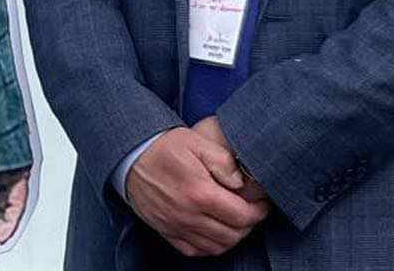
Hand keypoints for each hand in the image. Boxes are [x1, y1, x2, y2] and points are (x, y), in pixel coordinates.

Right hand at [123, 126, 269, 257]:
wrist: (131, 154)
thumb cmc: (165, 146)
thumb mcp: (198, 143)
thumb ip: (224, 162)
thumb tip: (242, 183)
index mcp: (200, 193)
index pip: (241, 216)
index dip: (258, 212)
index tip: (262, 205)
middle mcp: (188, 215)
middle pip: (232, 235)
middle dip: (248, 226)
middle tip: (251, 212)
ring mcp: (176, 226)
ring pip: (215, 247)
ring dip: (231, 238)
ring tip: (235, 222)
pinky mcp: (165, 230)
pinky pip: (193, 250)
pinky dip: (209, 246)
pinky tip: (213, 232)